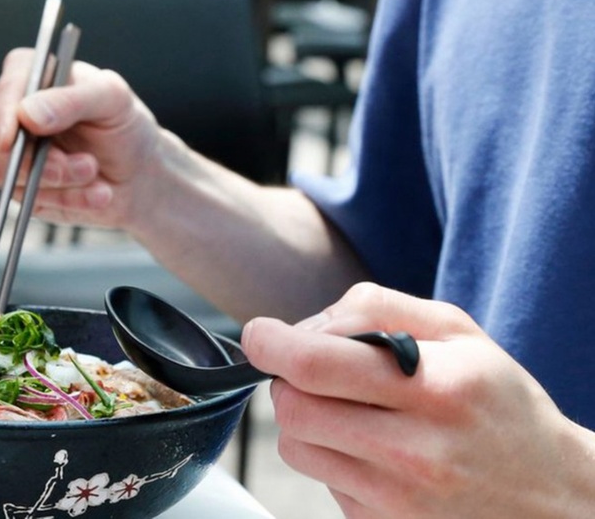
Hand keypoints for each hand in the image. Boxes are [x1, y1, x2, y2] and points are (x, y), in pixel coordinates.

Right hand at [0, 48, 181, 231]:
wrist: (140, 175)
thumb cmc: (125, 127)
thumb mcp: (112, 100)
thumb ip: (72, 100)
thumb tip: (27, 113)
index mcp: (35, 78)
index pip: (6, 88)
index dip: (4, 115)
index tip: (11, 139)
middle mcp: (16, 114)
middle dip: (41, 160)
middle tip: (86, 166)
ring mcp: (17, 154)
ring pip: (12, 175)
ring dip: (63, 183)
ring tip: (96, 173)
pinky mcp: (24, 188)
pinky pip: (32, 201)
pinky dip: (69, 201)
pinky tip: (96, 194)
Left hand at [241, 282, 594, 517]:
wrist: (548, 495)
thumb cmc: (497, 403)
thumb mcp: (457, 332)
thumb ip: (377, 309)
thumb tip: (304, 325)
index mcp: (437, 388)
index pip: (318, 364)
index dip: (273, 344)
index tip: (260, 334)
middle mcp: (416, 451)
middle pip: (293, 408)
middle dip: (289, 380)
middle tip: (315, 372)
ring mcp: (397, 499)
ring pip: (295, 447)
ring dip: (305, 420)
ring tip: (352, 411)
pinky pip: (320, 481)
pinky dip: (331, 457)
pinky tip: (373, 450)